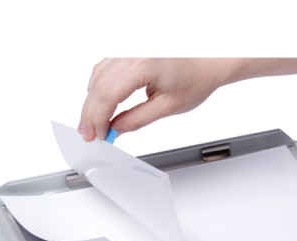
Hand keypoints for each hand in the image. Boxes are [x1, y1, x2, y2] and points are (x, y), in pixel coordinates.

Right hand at [78, 58, 226, 140]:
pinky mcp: (128, 51)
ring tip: (93, 124)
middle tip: (89, 135)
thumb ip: (137, 120)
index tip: (97, 136)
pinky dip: (99, 89)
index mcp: (143, 65)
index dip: (98, 119)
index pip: (108, 95)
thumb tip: (115, 130)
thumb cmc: (195, 80)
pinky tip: (100, 106)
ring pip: (97, 77)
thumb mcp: (167, 107)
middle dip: (91, 114)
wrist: (207, 61)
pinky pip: (104, 69)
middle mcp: (132, 52)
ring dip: (92, 102)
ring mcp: (128, 49)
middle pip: (98, 86)